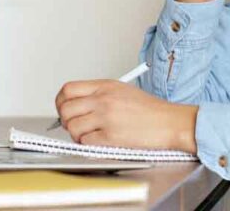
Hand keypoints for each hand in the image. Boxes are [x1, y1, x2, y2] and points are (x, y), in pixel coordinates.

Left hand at [54, 80, 198, 152]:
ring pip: (73, 127)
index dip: (61, 101)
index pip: (68, 89)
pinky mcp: (111, 136)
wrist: (169, 122)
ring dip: (77, 135)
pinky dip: (88, 144)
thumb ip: (99, 94)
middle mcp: (103, 99)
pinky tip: (98, 141)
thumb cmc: (150, 110)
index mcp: (105, 86)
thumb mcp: (122, 91)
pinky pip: (86, 141)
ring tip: (88, 135)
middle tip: (74, 125)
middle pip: (66, 108)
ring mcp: (107, 117)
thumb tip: (77, 105)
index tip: (64, 108)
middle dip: (66, 120)